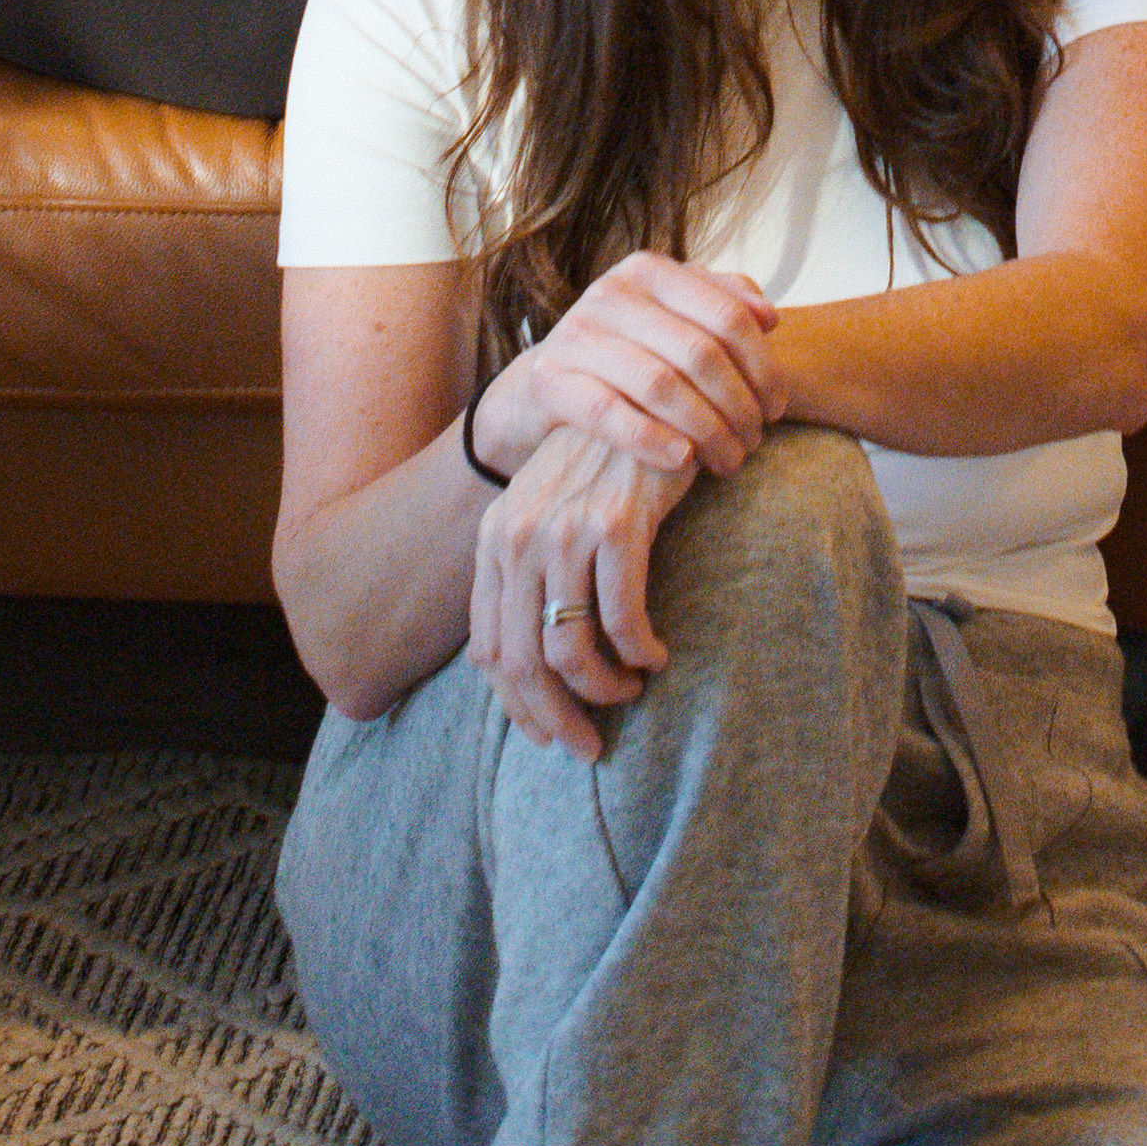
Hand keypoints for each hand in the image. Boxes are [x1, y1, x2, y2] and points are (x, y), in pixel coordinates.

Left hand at [465, 416, 694, 754]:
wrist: (653, 398)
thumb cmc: (607, 464)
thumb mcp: (551, 512)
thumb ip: (526, 576)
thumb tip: (510, 662)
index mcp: (496, 539)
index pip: (490, 650)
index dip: (518, 704)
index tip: (549, 733)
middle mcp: (519, 536)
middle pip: (522, 661)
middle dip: (555, 718)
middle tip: (589, 747)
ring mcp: (565, 530)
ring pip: (569, 649)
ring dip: (602, 688)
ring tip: (630, 689)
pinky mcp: (618, 525)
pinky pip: (622, 619)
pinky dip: (639, 652)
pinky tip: (656, 656)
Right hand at [474, 248, 774, 494]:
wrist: (542, 386)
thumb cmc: (627, 353)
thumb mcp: (671, 319)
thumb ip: (721, 305)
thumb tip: (769, 317)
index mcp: (649, 271)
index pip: (726, 316)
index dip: (762, 365)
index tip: (777, 408)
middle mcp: (611, 293)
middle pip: (699, 353)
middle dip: (738, 404)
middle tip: (756, 441)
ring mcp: (576, 333)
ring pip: (660, 384)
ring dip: (705, 429)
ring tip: (729, 460)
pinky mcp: (548, 378)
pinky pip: (608, 412)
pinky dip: (651, 438)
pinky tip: (683, 460)